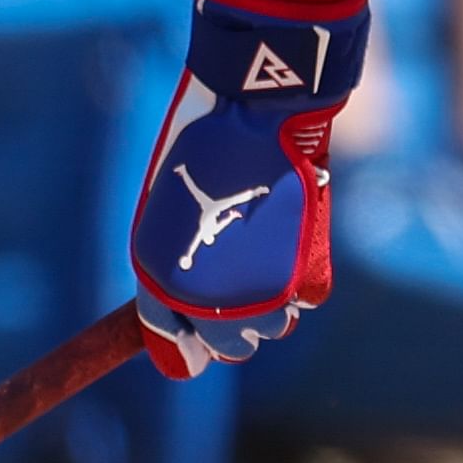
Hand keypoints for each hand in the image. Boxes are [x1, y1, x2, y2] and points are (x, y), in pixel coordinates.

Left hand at [127, 0, 366, 374]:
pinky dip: (303, 282)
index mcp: (157, 276)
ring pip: (271, 328)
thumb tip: (195, 305)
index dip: (184, 345)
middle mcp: (202, 297)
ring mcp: (253, 292)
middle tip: (244, 300)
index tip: (199, 346)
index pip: (169, 335)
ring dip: (271, 308)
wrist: (252, 117)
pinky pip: (305, 299)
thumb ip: (178, 257)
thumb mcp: (169, 208)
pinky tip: (294, 248)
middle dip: (234, 329)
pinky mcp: (295, 278)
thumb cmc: (203, 150)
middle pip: (227, 345)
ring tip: (271, 264)